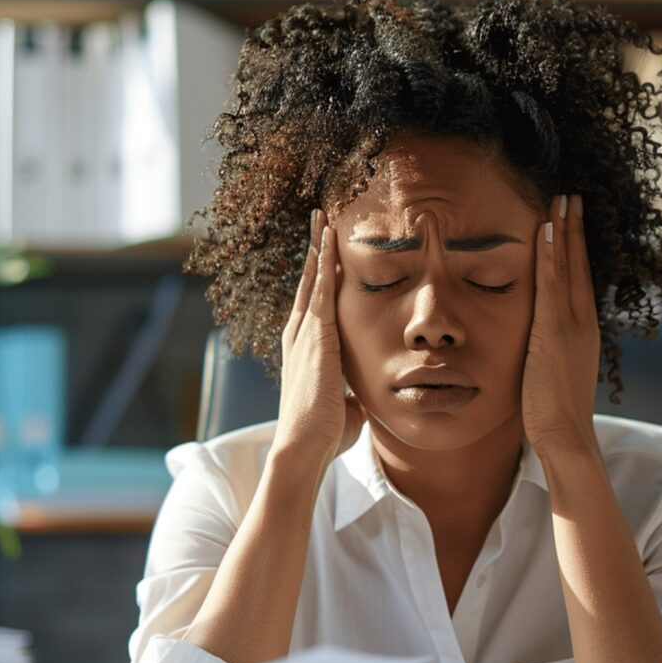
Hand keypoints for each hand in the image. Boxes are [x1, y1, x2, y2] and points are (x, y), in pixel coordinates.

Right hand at [273, 209, 367, 467]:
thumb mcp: (343, 404)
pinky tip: (328, 241)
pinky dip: (324, 264)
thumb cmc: (324, 433)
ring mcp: (304, 332)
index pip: (312, 302)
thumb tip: (362, 397)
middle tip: (318, 219)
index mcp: (304, 348)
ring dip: (319, 247)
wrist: (305, 445)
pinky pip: (320, 290)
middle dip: (314, 249)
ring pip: (312, 279)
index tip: (325, 252)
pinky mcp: (316, 336)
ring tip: (322, 217)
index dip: (318, 276)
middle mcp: (299, 334)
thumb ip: (351, 392)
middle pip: (307, 281)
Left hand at [521, 194, 602, 461]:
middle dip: (575, 228)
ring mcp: (571, 323)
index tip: (571, 221)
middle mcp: (583, 320)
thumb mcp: (554, 368)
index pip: (580, 278)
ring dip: (565, 230)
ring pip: (569, 266)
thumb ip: (550, 347)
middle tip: (572, 196)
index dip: (576, 247)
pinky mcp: (554, 330)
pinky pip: (552, 283)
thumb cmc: (555, 409)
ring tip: (562, 199)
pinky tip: (547, 230)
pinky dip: (551, 255)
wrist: (566, 435)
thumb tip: (538, 338)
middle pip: (580, 264)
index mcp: (583, 328)